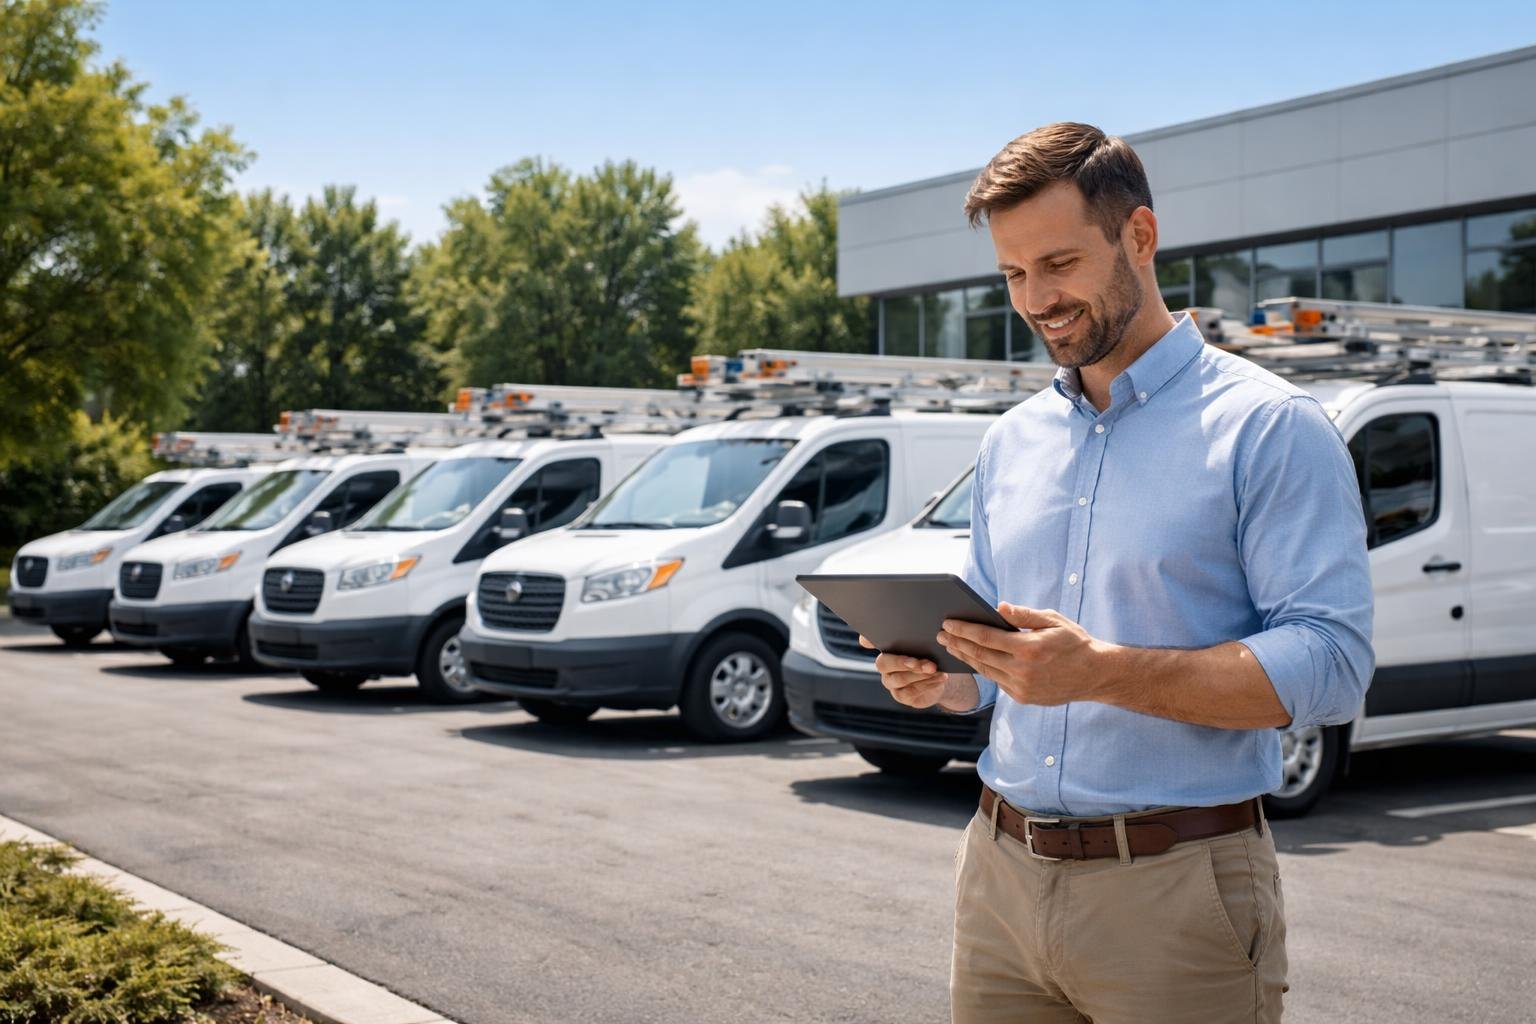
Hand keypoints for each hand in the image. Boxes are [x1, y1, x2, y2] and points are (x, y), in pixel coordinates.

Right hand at [859, 634, 951, 708]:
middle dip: (904, 662)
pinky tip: (939, 678)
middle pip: (884, 663)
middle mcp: (884, 664)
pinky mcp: (900, 695)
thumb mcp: (927, 642)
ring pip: (899, 678)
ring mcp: (890, 681)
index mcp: (886, 647)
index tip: (866, 641)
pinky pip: (910, 691)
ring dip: (919, 674)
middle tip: (926, 662)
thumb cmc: (931, 654)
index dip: (866, 640)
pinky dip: (927, 684)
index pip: (870, 641)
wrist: (941, 677)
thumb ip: (917, 636)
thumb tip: (921, 624)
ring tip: (935, 669)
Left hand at [936, 603, 1108, 706]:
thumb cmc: (1074, 642)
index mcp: (1028, 648)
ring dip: (966, 658)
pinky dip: (984, 669)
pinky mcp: (1024, 698)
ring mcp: (1022, 687)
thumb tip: (999, 607)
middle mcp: (1022, 671)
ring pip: (985, 670)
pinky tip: (973, 660)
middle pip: (980, 655)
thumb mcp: (1053, 621)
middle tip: (940, 634)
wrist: (1095, 675)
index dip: (963, 630)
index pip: (986, 637)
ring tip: (951, 646)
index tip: (947, 623)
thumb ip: (1024, 615)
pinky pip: (998, 681)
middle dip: (957, 643)